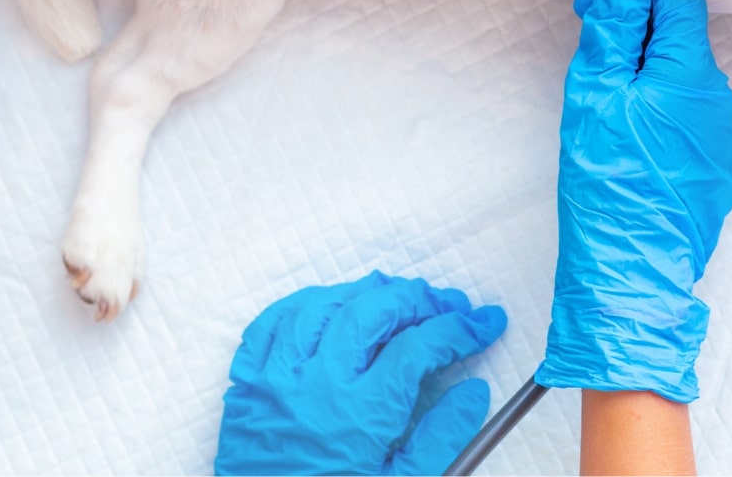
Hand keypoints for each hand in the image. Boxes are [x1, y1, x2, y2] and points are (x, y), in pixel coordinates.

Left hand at [215, 271, 506, 475]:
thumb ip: (441, 438)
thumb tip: (474, 392)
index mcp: (359, 415)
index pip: (419, 347)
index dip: (460, 329)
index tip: (485, 323)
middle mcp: (316, 386)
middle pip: (372, 311)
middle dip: (418, 299)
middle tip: (447, 306)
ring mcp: (275, 380)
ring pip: (321, 306)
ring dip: (364, 294)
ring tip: (395, 298)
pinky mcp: (246, 384)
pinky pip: (270, 324)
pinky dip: (304, 306)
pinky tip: (329, 308)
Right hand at [535, 0, 731, 403]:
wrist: (632, 274)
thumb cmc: (606, 184)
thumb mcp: (595, 95)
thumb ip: (614, 26)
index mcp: (690, 71)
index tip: (599, 3)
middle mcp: (718, 96)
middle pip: (682, 33)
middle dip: (638, 27)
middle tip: (591, 47)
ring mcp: (720, 135)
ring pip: (682, 76)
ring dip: (645, 70)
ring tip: (603, 99)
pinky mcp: (715, 165)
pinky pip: (687, 116)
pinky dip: (657, 108)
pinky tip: (626, 136)